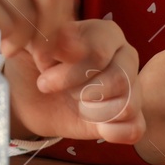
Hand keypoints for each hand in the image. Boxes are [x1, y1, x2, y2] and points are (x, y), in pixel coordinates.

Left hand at [3, 19, 143, 143]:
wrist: (30, 96)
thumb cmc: (34, 64)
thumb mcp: (32, 46)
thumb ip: (47, 39)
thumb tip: (68, 44)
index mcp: (106, 33)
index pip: (99, 54)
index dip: (67, 70)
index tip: (42, 70)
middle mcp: (126, 56)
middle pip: (118, 81)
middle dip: (79, 91)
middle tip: (55, 89)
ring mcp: (132, 87)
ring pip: (127, 105)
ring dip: (92, 111)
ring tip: (76, 103)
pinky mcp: (130, 118)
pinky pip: (134, 128)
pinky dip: (111, 131)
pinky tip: (92, 124)